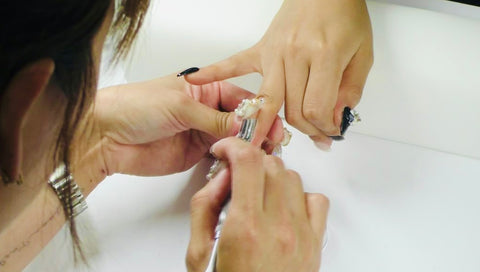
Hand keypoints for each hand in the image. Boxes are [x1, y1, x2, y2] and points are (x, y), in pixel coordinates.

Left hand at [94, 75, 283, 175]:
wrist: (105, 135)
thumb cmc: (135, 106)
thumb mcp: (180, 105)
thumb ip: (215, 117)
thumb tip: (245, 125)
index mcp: (204, 89)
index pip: (240, 97)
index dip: (257, 110)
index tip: (271, 123)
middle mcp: (205, 110)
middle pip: (241, 120)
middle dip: (257, 130)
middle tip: (272, 142)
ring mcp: (201, 133)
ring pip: (233, 139)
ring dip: (247, 147)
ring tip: (261, 155)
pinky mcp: (195, 154)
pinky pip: (220, 157)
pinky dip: (232, 161)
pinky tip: (241, 164)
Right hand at [184, 0, 372, 147]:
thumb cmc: (344, 17)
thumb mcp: (362, 54)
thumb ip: (350, 90)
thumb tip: (336, 120)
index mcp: (323, 56)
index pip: (316, 109)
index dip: (325, 128)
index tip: (332, 131)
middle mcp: (294, 55)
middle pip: (292, 111)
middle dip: (306, 132)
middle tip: (317, 137)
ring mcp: (273, 52)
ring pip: (267, 101)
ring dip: (265, 127)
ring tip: (263, 146)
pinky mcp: (261, 48)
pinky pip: (234, 64)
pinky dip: (213, 72)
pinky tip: (195, 80)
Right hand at [187, 137, 328, 271]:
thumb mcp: (199, 254)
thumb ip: (204, 207)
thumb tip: (222, 177)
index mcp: (245, 228)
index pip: (248, 161)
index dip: (233, 146)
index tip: (225, 151)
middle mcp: (278, 227)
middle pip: (270, 164)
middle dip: (249, 162)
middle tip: (236, 177)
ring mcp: (301, 234)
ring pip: (292, 177)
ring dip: (271, 177)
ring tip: (257, 195)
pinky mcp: (315, 243)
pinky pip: (316, 200)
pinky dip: (299, 195)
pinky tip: (283, 208)